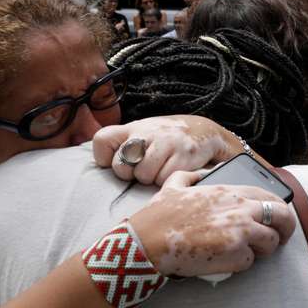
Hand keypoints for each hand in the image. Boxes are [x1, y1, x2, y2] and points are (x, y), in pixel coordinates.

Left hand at [93, 115, 238, 185]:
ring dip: (151, 178)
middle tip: (143, 169)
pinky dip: (167, 180)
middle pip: (121, 164)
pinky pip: (164, 179)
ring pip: (143, 175)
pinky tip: (173, 170)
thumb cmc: (167, 137)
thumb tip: (102, 164)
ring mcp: (167, 143)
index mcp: (134, 127)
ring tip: (160, 169)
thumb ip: (124, 143)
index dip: (105, 157)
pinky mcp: (184, 155)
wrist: (205, 131)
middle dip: (130, 174)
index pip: (103, 139)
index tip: (117, 161)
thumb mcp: (145, 132)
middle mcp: (149, 132)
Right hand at [129, 171, 295, 276]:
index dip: (279, 210)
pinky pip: (249, 262)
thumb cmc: (159, 214)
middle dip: (286, 230)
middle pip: (283, 217)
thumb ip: (195, 175)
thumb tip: (204, 173)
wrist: (148, 240)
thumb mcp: (177, 183)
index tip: (278, 218)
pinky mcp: (236, 253)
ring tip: (246, 252)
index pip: (272, 197)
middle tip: (281, 239)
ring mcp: (242, 231)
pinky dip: (239, 264)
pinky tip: (224, 260)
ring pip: (271, 243)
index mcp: (232, 191)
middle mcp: (242, 208)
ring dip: (261, 250)